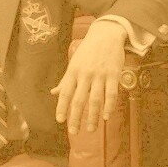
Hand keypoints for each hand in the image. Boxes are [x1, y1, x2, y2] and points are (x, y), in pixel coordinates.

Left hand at [51, 19, 126, 134]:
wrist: (106, 35)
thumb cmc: (87, 51)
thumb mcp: (74, 64)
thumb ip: (65, 80)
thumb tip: (54, 92)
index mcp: (73, 72)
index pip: (65, 93)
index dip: (62, 107)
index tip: (60, 120)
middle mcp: (85, 75)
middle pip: (79, 99)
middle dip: (75, 117)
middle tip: (74, 132)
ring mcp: (99, 75)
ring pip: (95, 99)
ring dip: (92, 116)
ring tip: (90, 129)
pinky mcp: (114, 75)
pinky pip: (111, 93)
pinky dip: (109, 106)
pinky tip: (106, 116)